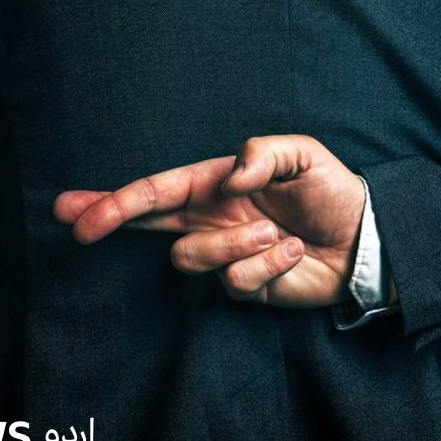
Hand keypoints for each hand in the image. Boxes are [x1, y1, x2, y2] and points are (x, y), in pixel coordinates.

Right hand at [53, 135, 365, 306]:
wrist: (364, 239)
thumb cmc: (330, 192)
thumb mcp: (303, 155)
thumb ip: (263, 154)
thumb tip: (228, 178)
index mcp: (216, 186)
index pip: (157, 191)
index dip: (115, 200)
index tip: (76, 210)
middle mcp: (211, 220)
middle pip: (147, 224)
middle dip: (111, 220)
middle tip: (80, 228)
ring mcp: (225, 255)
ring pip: (191, 258)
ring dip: (233, 243)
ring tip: (274, 233)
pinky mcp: (245, 286)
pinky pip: (236, 282)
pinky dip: (268, 264)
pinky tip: (293, 254)